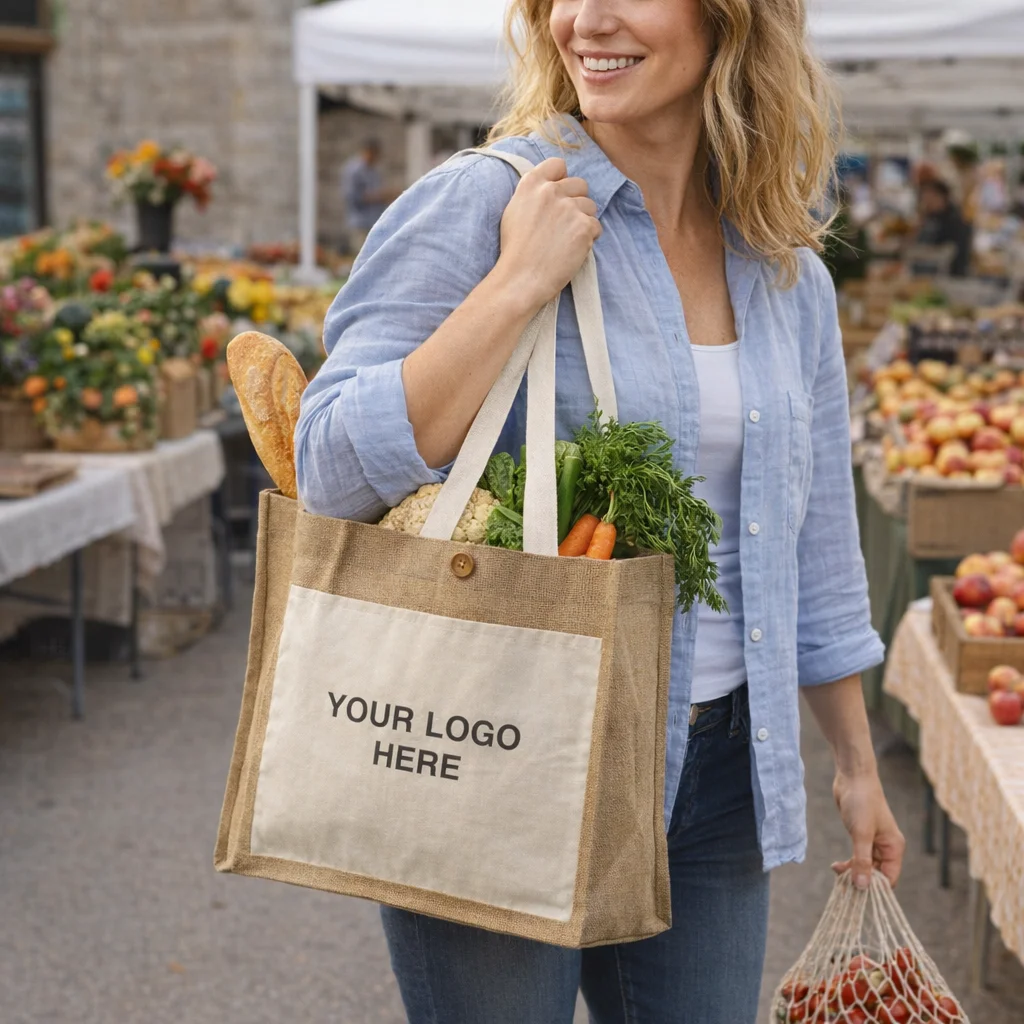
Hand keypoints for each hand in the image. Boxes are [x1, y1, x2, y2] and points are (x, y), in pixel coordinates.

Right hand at [493, 158, 600, 312]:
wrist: (521, 278)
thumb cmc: (515, 251)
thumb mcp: (515, 211)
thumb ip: (533, 194)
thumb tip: (551, 186)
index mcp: (531, 184)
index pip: (558, 165)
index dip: (562, 179)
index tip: (559, 196)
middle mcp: (550, 191)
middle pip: (580, 185)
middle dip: (576, 202)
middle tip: (564, 225)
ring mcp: (569, 208)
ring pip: (591, 206)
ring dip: (583, 221)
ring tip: (566, 241)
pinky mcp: (584, 227)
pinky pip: (596, 227)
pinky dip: (588, 239)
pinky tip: (572, 250)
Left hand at [831, 769, 905, 890]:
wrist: (852, 778)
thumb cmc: (861, 802)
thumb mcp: (861, 834)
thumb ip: (862, 860)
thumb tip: (862, 886)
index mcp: (894, 848)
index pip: (889, 878)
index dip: (876, 888)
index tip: (858, 894)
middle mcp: (886, 847)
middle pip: (877, 875)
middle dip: (861, 881)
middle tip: (843, 885)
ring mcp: (873, 842)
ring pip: (865, 867)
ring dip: (852, 872)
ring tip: (837, 872)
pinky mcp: (861, 837)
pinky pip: (857, 857)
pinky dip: (848, 863)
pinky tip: (836, 865)